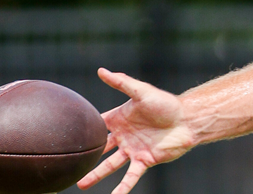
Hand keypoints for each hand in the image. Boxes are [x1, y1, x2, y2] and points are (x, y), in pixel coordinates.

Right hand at [77, 68, 195, 193]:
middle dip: (85, 156)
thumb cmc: (166, 103)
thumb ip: (121, 82)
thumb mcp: (141, 91)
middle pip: (100, 148)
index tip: (63, 135)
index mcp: (120, 119)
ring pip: (111, 165)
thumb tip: (101, 70)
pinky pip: (131, 176)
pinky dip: (123, 187)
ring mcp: (133, 149)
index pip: (97, 125)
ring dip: (97, 175)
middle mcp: (124, 135)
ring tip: (81, 184)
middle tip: (68, 165)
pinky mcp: (145, 160)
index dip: (84, 130)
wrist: (188, 119)